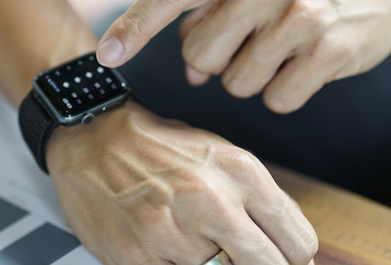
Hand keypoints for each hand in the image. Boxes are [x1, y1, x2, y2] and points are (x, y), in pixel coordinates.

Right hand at [46, 101, 317, 264]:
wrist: (92, 138)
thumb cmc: (156, 146)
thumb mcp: (218, 153)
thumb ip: (256, 199)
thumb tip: (292, 245)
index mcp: (239, 171)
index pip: (298, 242)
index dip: (293, 257)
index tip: (281, 257)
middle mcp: (210, 201)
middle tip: (240, 256)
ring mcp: (173, 234)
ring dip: (212, 264)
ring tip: (193, 242)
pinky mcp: (138, 258)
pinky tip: (168, 250)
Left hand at [97, 0, 390, 112]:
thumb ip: (209, 15)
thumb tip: (189, 72)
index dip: (133, 26)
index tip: (105, 56)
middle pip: (200, 55)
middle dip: (214, 59)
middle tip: (247, 38)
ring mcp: (300, 13)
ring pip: (236, 82)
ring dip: (251, 75)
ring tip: (280, 46)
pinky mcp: (330, 48)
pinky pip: (277, 99)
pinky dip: (283, 91)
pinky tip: (303, 63)